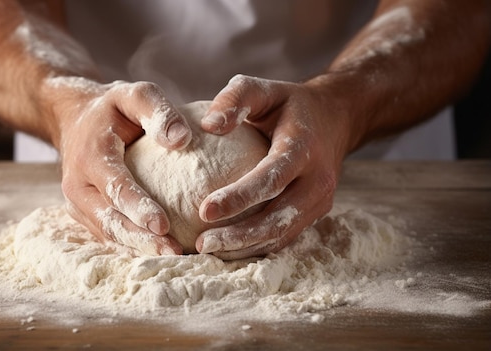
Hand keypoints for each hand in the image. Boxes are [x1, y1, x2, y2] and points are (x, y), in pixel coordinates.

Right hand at [43, 77, 191, 254]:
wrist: (75, 119)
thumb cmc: (113, 108)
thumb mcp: (135, 95)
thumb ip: (158, 111)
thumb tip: (182, 139)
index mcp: (90, 155)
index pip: (115, 187)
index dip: (138, 207)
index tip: (163, 225)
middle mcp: (78, 185)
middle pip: (110, 219)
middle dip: (141, 239)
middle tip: (173, 253)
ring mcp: (77, 204)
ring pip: (107, 233)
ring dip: (138, 249)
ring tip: (172, 259)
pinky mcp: (84, 214)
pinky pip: (106, 235)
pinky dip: (131, 247)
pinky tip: (158, 255)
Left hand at [195, 74, 351, 259]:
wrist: (335, 119)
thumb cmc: (288, 104)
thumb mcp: (263, 88)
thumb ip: (236, 99)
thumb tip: (208, 125)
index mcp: (304, 148)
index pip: (271, 178)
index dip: (238, 197)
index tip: (203, 211)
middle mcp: (318, 180)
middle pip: (278, 218)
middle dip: (239, 236)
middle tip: (202, 244)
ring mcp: (320, 201)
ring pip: (282, 234)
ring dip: (244, 248)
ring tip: (208, 251)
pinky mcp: (314, 214)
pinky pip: (284, 236)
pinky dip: (255, 247)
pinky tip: (226, 250)